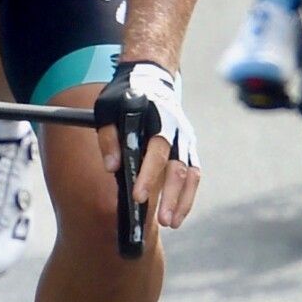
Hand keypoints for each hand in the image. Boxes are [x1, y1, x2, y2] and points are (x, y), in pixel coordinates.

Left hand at [95, 61, 200, 228]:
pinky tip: (178, 213)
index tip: (138, 197)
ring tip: (172, 223)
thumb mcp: (106, 110)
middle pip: (178, 167)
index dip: (148, 175)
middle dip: (171, 196)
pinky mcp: (189, 147)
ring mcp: (186, 139)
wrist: (149, 79)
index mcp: (157, 119)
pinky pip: (194, 173)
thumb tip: (111, 168)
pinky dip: (188, 194)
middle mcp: (176, 130)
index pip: (156, 151)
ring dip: (183, 199)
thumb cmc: (124, 97)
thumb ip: (109, 138)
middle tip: (162, 221)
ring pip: (190, 173)